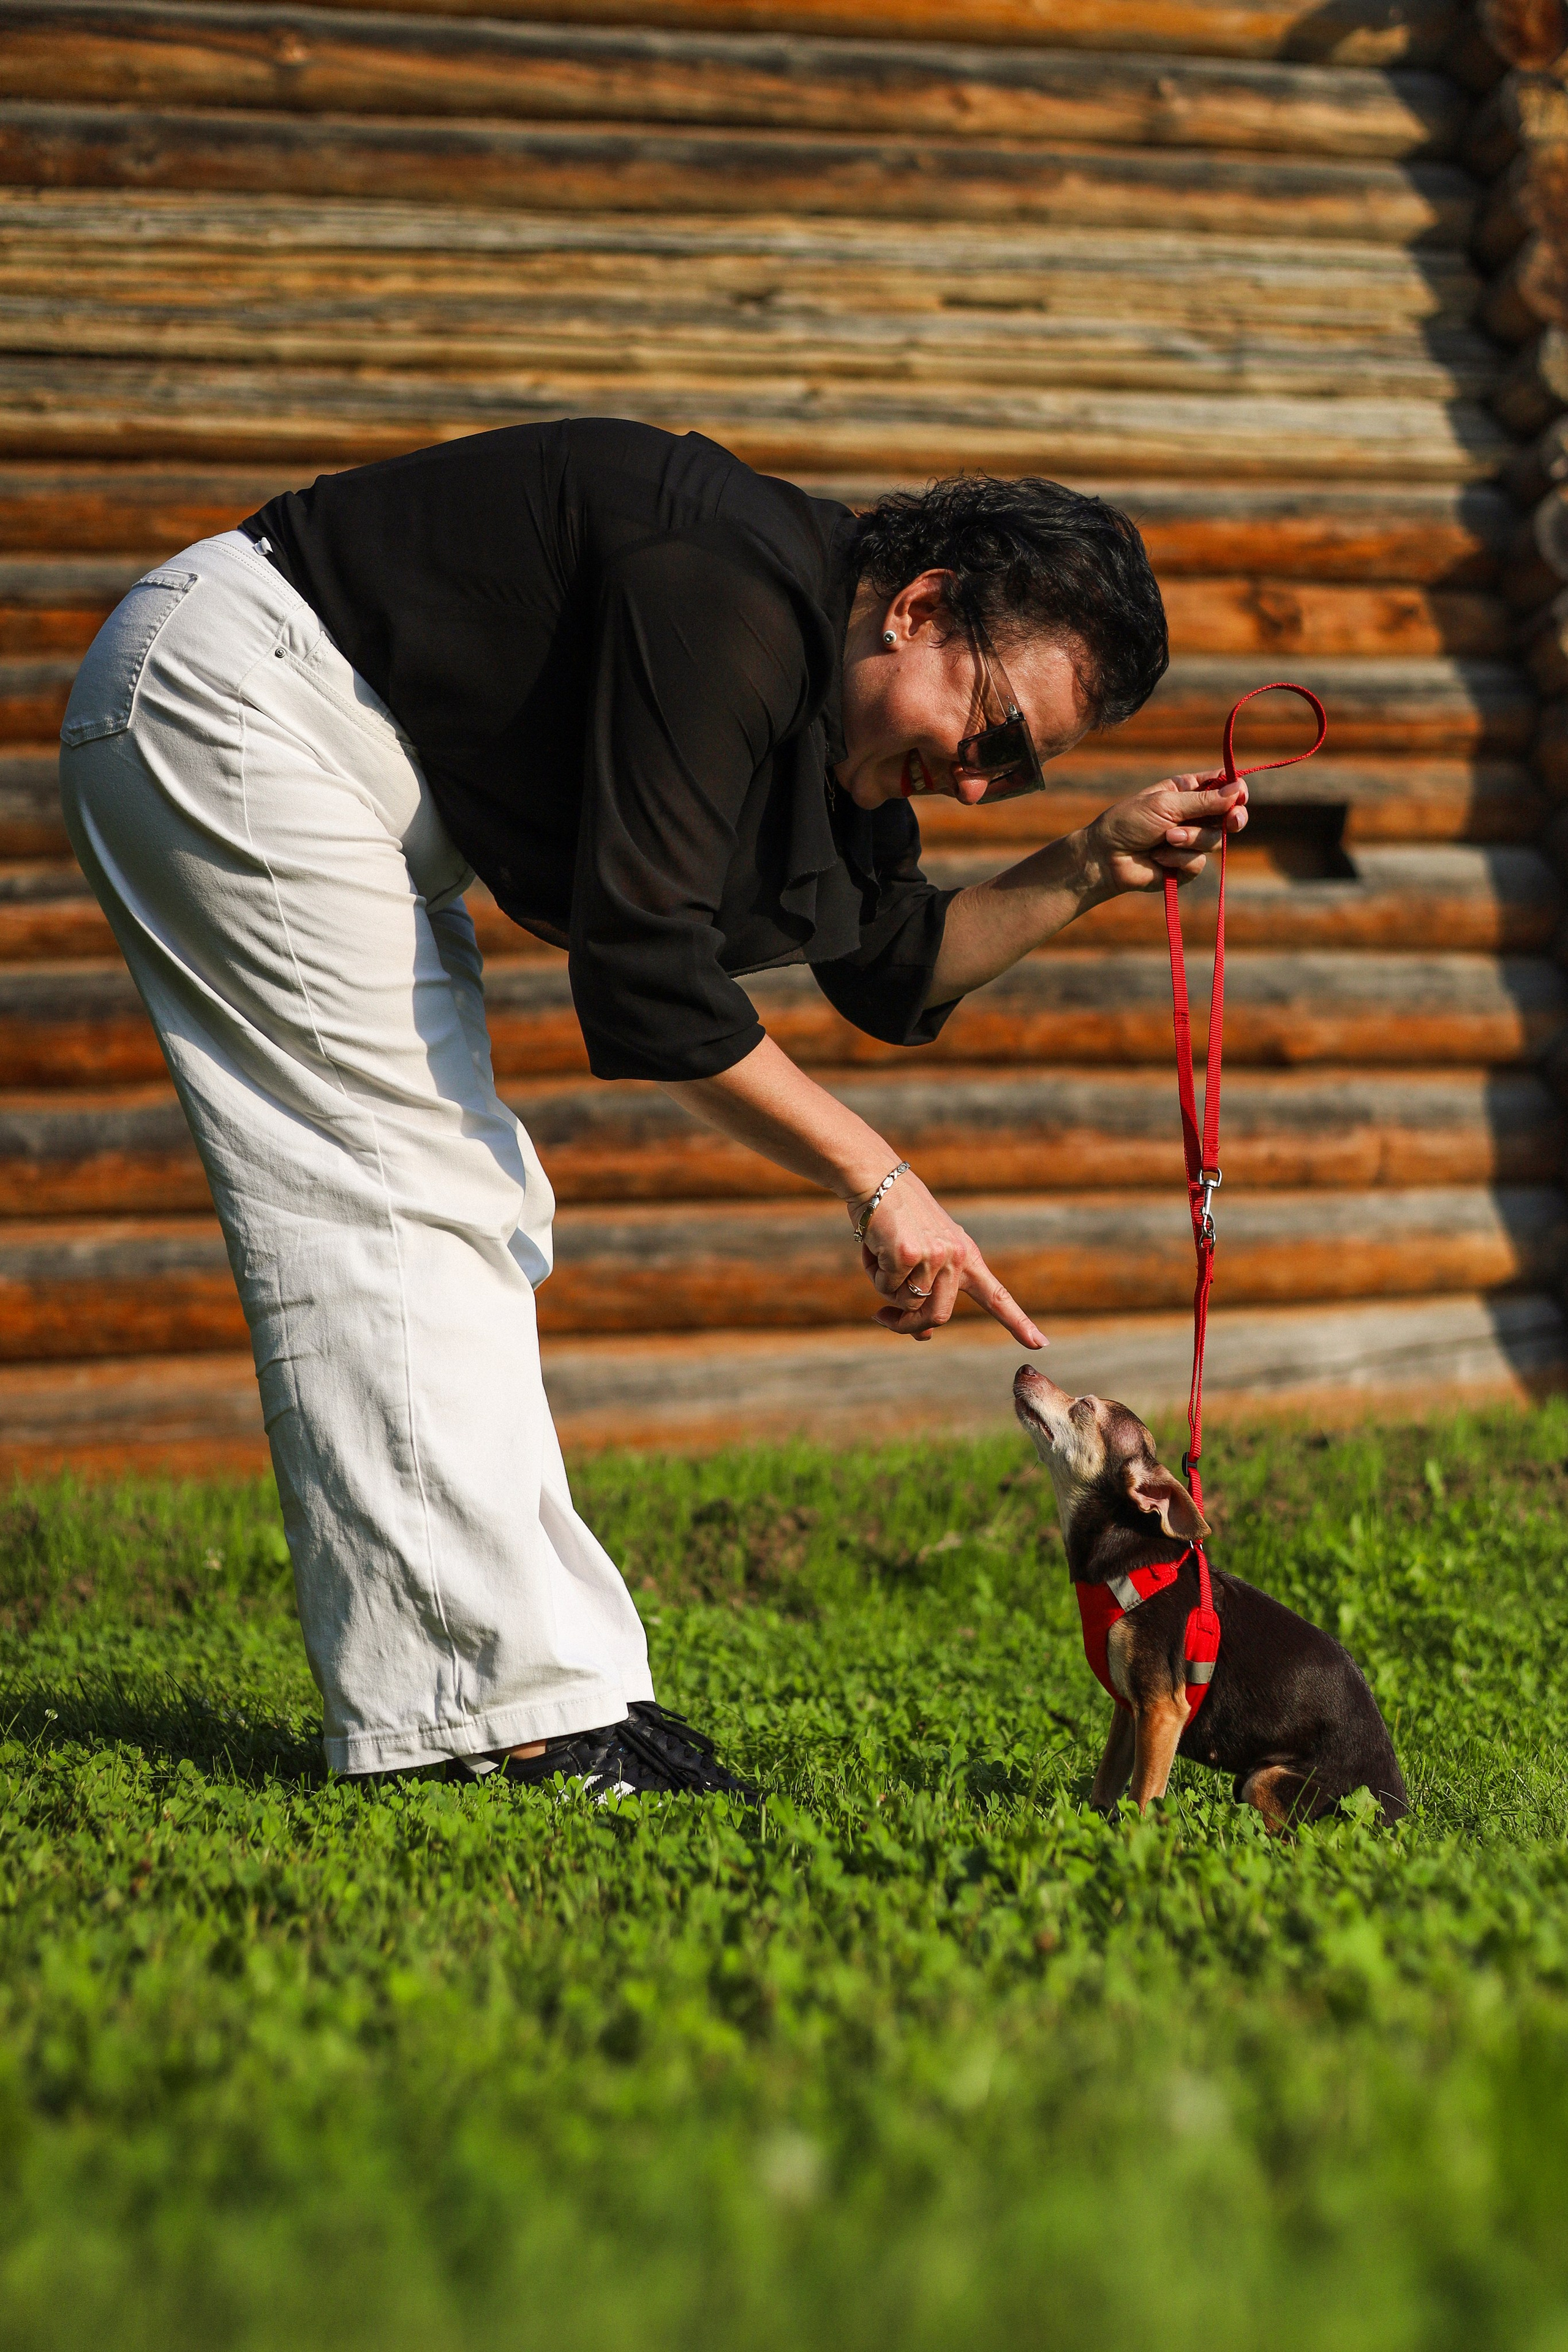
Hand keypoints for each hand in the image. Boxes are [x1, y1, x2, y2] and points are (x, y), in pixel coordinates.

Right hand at [850, 1168, 1044, 1347]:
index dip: (1018, 1322)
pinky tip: (875, 1244)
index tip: (1040, 1344)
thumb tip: (925, 1335)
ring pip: (907, 1304)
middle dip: (906, 1324)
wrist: (877, 1179)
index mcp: (966, 1255)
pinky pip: (886, 1286)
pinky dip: (874, 1272)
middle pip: (938, 1316)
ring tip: (881, 1255)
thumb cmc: (896, 1219)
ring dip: (885, 1289)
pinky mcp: (909, 1254)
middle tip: (882, 1318)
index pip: (997, 1296)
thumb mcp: (920, 1256)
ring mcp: (936, 1255)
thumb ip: (927, 1293)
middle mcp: (957, 1257)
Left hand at [1086, 773, 1247, 896]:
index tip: (1240, 795)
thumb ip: (1203, 801)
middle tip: (1232, 821)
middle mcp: (1193, 815)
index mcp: (1187, 791)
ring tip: (1165, 839)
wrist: (1106, 858)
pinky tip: (1158, 857)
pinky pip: (1199, 863)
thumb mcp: (1166, 804)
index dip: (1236, 790)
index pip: (1223, 786)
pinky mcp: (1185, 866)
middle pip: (1230, 816)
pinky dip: (1179, 859)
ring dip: (1191, 839)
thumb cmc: (1129, 822)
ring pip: (1215, 840)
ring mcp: (1191, 841)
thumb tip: (1239, 790)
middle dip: (1233, 818)